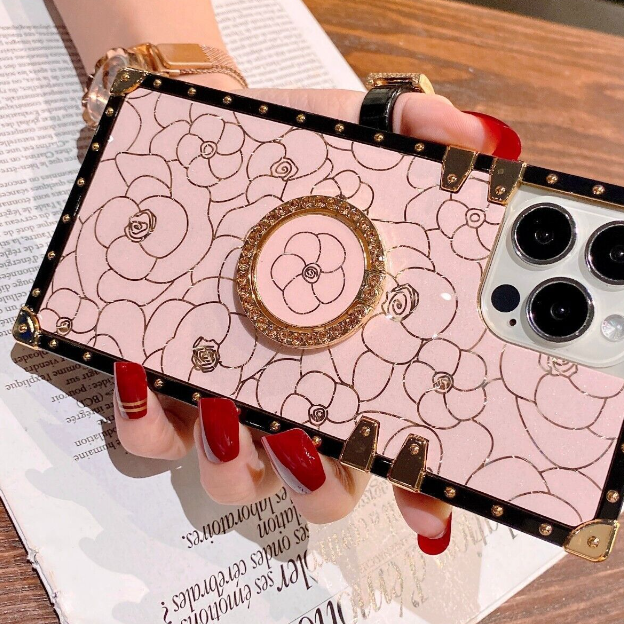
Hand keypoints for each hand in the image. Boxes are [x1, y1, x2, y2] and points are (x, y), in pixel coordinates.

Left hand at [113, 83, 519, 554]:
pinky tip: (147, 369)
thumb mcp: (354, 128)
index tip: (430, 495)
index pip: (401, 444)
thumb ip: (416, 127)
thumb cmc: (287, 151)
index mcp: (359, 353)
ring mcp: (229, 393)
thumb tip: (477, 138)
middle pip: (321, 487)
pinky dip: (147, 422)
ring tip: (232, 402)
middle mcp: (299, 390)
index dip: (422, 486)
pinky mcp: (161, 380)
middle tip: (316, 438)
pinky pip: (149, 438)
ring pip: (237, 477)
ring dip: (236, 460)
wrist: (194, 138)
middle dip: (322, 484)